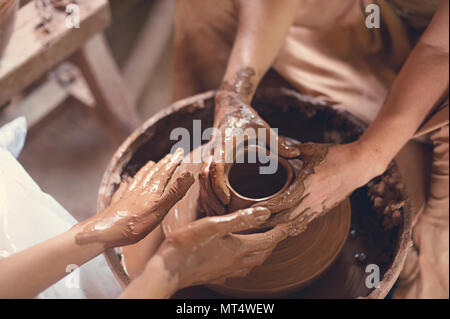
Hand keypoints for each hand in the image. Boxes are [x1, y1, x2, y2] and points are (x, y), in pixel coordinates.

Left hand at [75, 148, 194, 248]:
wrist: (104, 232)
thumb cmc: (133, 224)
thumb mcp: (160, 209)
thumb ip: (175, 192)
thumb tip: (189, 173)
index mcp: (152, 191)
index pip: (165, 173)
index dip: (173, 163)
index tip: (180, 152)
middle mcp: (140, 190)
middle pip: (153, 174)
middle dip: (162, 164)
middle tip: (169, 155)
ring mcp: (127, 196)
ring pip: (139, 179)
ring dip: (147, 171)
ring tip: (151, 164)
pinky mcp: (118, 205)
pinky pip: (124, 190)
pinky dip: (128, 183)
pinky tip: (126, 183)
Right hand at [152, 207, 289, 288]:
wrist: (167, 270)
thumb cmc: (187, 245)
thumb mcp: (213, 224)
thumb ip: (240, 218)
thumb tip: (265, 213)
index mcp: (238, 248)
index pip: (267, 240)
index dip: (280, 232)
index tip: (287, 225)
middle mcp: (236, 262)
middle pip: (263, 254)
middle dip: (273, 243)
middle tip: (277, 233)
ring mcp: (226, 271)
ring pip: (252, 264)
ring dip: (261, 254)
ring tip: (261, 244)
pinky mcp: (215, 276)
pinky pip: (238, 270)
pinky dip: (245, 263)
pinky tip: (237, 259)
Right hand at [199, 90, 299, 215]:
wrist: (229, 107)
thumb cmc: (247, 118)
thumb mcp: (263, 128)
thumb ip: (278, 142)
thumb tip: (296, 154)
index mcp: (225, 144)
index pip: (215, 166)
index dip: (219, 185)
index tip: (226, 200)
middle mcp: (213, 150)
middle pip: (204, 177)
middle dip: (210, 196)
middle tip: (222, 213)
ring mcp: (208, 154)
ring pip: (200, 179)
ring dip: (206, 196)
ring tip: (218, 213)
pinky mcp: (208, 158)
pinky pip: (202, 177)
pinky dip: (205, 192)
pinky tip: (213, 205)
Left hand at [254, 142, 382, 234]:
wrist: (360, 165)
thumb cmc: (335, 155)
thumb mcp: (311, 149)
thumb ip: (291, 149)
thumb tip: (274, 144)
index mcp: (307, 184)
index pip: (281, 202)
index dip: (265, 208)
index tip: (250, 209)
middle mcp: (312, 200)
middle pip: (284, 219)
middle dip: (267, 222)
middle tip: (251, 222)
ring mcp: (319, 208)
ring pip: (294, 224)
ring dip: (278, 227)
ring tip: (262, 228)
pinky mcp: (323, 211)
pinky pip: (304, 223)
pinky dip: (291, 227)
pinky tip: (282, 228)